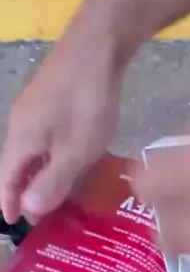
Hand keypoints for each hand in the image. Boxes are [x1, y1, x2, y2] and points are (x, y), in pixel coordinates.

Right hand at [0, 41, 120, 223]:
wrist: (98, 46)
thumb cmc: (86, 104)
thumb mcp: (74, 151)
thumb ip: (52, 182)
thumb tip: (29, 210)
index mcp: (20, 140)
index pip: (5, 179)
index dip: (9, 203)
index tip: (14, 224)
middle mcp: (20, 125)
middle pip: (16, 166)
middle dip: (25, 192)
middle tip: (42, 217)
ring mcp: (35, 110)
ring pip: (32, 152)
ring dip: (40, 176)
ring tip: (59, 198)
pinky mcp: (51, 101)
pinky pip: (46, 139)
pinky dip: (53, 158)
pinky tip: (72, 165)